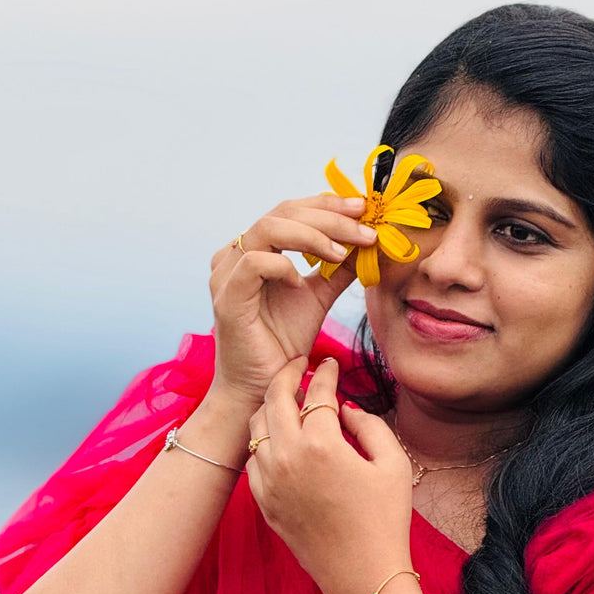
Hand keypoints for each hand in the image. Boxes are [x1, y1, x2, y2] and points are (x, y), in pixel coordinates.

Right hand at [208, 194, 378, 408]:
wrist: (262, 388)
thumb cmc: (282, 345)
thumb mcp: (318, 299)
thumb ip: (337, 270)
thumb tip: (367, 245)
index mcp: (255, 250)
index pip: (292, 211)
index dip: (328, 205)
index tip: (364, 209)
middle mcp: (236, 255)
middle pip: (283, 212)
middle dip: (329, 216)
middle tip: (364, 227)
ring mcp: (227, 274)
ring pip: (268, 228)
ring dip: (312, 235)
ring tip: (342, 251)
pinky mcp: (227, 298)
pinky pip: (254, 263)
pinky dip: (284, 266)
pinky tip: (302, 281)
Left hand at [245, 355, 415, 593]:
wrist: (362, 575)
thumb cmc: (386, 520)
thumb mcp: (393, 464)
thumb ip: (369, 425)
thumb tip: (345, 409)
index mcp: (322, 444)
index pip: (316, 393)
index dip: (325, 372)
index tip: (329, 362)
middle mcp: (287, 457)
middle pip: (275, 399)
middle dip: (286, 375)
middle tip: (298, 366)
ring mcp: (269, 481)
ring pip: (257, 427)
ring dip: (271, 407)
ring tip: (288, 399)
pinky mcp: (262, 502)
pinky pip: (254, 459)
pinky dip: (265, 441)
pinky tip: (281, 438)